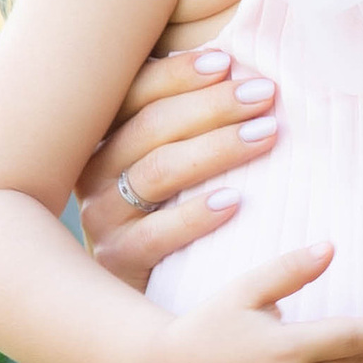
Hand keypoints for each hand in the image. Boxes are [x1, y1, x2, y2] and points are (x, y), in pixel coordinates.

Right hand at [77, 45, 278, 288]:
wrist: (147, 300)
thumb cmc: (173, 214)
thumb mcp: (177, 163)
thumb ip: (192, 119)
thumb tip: (240, 63)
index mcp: (105, 135)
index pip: (134, 92)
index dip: (178, 74)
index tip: (228, 61)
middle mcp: (95, 172)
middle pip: (151, 127)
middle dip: (212, 105)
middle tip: (264, 93)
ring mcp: (102, 217)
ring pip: (158, 172)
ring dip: (217, 148)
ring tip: (267, 134)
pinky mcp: (118, 260)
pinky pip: (156, 234)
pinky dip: (196, 215)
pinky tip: (235, 201)